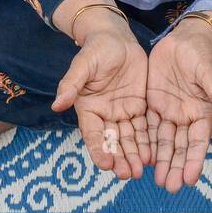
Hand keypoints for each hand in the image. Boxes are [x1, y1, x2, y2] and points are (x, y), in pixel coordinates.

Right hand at [52, 13, 150, 180]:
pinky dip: (148, 142)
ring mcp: (122, 112)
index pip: (92, 134)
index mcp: (88, 109)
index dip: (98, 149)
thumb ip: (71, 84)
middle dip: (120, 159)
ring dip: (134, 155)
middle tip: (128, 175)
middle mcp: (105, 115)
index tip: (105, 165)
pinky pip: (144, 127)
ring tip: (141, 172)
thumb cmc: (96, 50)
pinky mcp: (139, 107)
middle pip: (113, 141)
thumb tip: (56, 104)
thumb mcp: (83, 65)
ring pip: (129, 139)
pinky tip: (154, 156)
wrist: (116, 37)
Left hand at [146, 18, 211, 192]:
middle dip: (175, 167)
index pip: (198, 141)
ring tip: (157, 181)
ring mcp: (168, 112)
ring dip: (161, 161)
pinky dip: (146, 142)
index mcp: (201, 112)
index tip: (191, 179)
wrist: (183, 39)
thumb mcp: (207, 72)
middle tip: (170, 187)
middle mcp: (185, 117)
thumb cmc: (200, 55)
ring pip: (163, 141)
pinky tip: (141, 158)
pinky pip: (148, 127)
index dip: (194, 160)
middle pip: (180, 147)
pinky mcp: (153, 104)